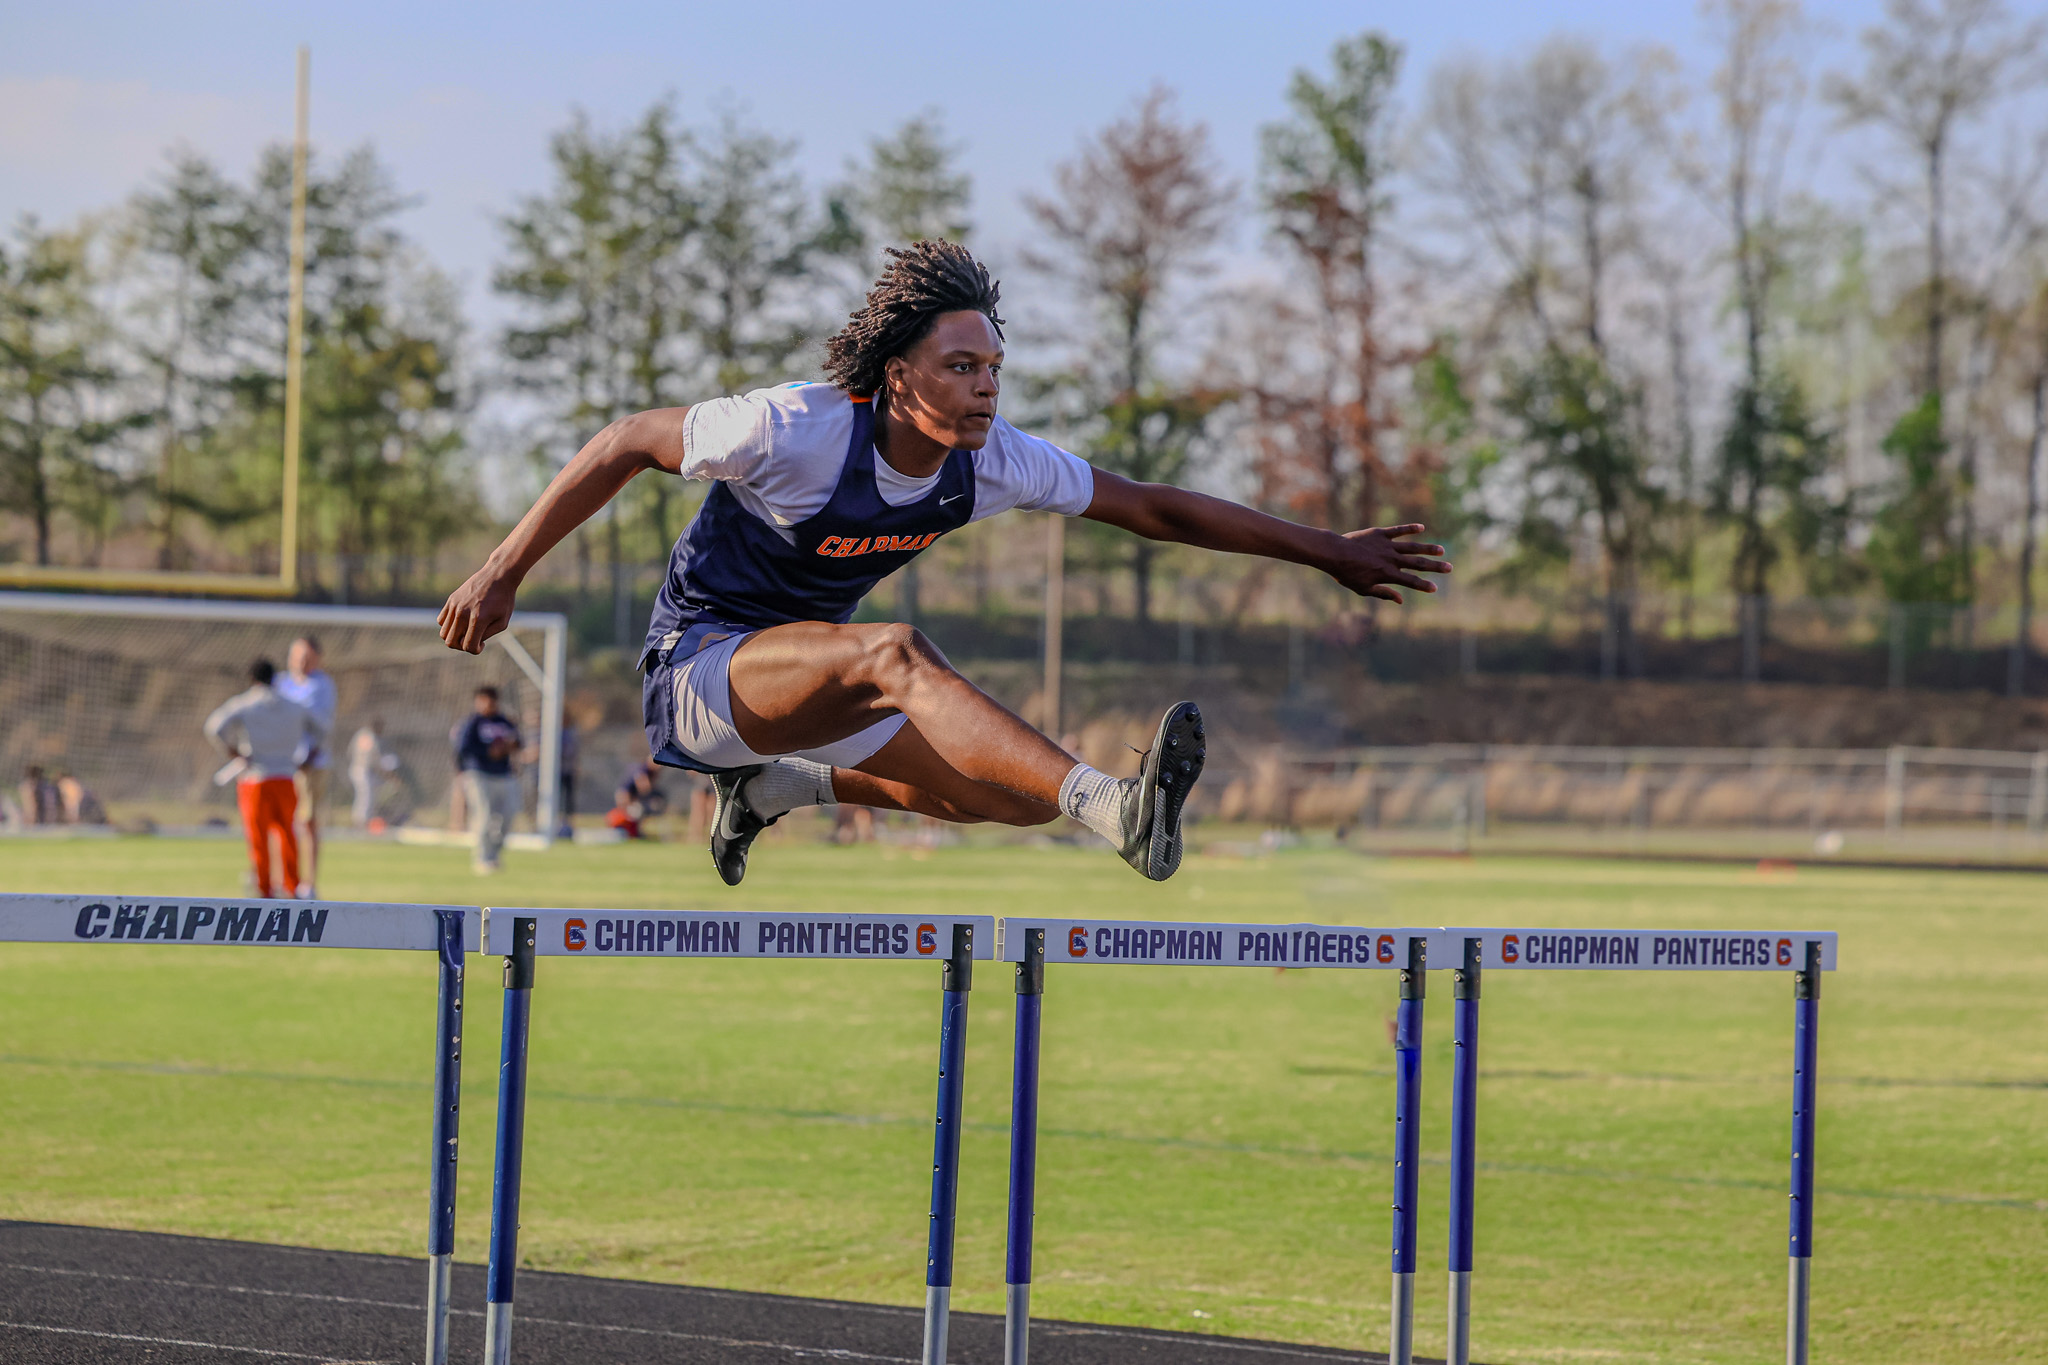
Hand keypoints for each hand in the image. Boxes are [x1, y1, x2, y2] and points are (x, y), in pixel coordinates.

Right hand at [439, 566, 517, 653]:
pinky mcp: (451, 600)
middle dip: (462, 646)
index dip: (476, 650)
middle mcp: (463, 613)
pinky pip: (441, 621)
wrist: (498, 576)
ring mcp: (454, 606)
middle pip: (451, 643)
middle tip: (473, 639)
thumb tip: (471, 642)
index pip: (468, 646)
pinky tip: (462, 622)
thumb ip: (486, 635)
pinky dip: (449, 626)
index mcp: (478, 619)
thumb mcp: (502, 622)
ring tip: (467, 631)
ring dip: (455, 637)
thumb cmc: (503, 600)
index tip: (482, 643)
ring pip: (444, 633)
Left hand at [1326, 524, 1451, 602]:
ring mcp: (1387, 546)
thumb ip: (1383, 593)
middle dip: (1434, 567)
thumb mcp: (1363, 589)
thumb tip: (1400, 600)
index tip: (1435, 588)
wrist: (1334, 553)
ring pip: (1412, 547)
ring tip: (1441, 550)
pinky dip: (1410, 529)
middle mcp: (1391, 560)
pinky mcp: (1380, 534)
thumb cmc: (1346, 574)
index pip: (1411, 582)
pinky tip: (1421, 528)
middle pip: (1417, 564)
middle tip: (1449, 568)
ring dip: (1428, 548)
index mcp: (1388, 574)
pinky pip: (1398, 531)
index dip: (1424, 585)